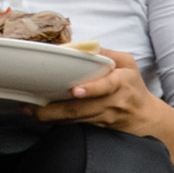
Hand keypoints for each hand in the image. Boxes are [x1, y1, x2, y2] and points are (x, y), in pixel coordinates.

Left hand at [36, 45, 157, 135]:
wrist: (143, 116)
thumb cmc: (132, 86)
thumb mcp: (128, 64)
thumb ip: (107, 53)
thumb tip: (82, 46)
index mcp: (120, 83)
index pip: (106, 86)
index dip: (91, 89)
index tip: (75, 91)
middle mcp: (111, 102)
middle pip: (81, 109)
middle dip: (55, 109)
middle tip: (34, 107)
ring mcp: (102, 116)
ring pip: (74, 119)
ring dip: (50, 116)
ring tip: (30, 111)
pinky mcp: (95, 125)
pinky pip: (74, 124)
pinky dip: (56, 121)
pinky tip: (40, 117)